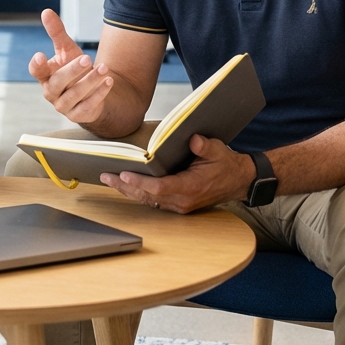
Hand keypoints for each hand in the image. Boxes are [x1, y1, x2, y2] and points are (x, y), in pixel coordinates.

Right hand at [28, 9, 113, 124]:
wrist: (91, 92)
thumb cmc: (74, 68)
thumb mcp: (67, 49)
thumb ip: (56, 32)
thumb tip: (46, 11)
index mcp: (45, 75)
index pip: (36, 71)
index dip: (37, 65)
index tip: (40, 55)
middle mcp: (51, 91)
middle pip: (57, 83)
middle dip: (72, 71)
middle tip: (87, 59)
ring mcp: (63, 105)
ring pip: (74, 95)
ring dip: (91, 81)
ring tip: (104, 68)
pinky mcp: (78, 115)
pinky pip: (87, 106)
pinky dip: (99, 94)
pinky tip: (109, 82)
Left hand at [99, 135, 254, 213]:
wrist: (238, 181)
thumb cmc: (226, 165)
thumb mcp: (218, 151)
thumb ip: (205, 146)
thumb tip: (193, 139)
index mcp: (191, 188)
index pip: (160, 187)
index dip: (141, 182)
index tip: (124, 173)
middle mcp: (182, 200)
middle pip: (148, 195)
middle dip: (125, 186)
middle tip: (106, 176)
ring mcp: (179, 205)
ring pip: (148, 199)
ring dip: (128, 190)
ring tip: (109, 179)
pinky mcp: (177, 204)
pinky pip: (153, 200)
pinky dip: (138, 192)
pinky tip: (125, 184)